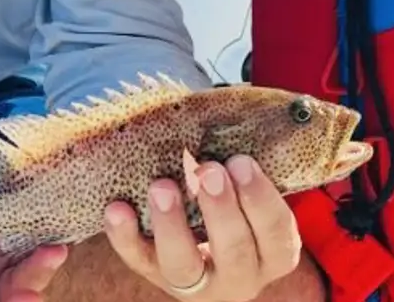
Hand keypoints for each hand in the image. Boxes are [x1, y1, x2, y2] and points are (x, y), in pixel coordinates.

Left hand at [102, 152, 302, 300]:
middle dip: (220, 209)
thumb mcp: (250, 190)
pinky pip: (137, 260)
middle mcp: (238, 276)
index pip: (276, 234)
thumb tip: (233, 111)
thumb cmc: (234, 202)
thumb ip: (245, 166)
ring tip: (162, 185)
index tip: (240, 160)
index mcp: (271, 254)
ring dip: (171, 225)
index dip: (260, 199)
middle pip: (234, 252)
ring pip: (183, 264)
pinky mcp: (154, 275)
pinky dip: (125, 236)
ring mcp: (195, 282)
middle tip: (208, 169)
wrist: (204, 242)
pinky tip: (117, 208)